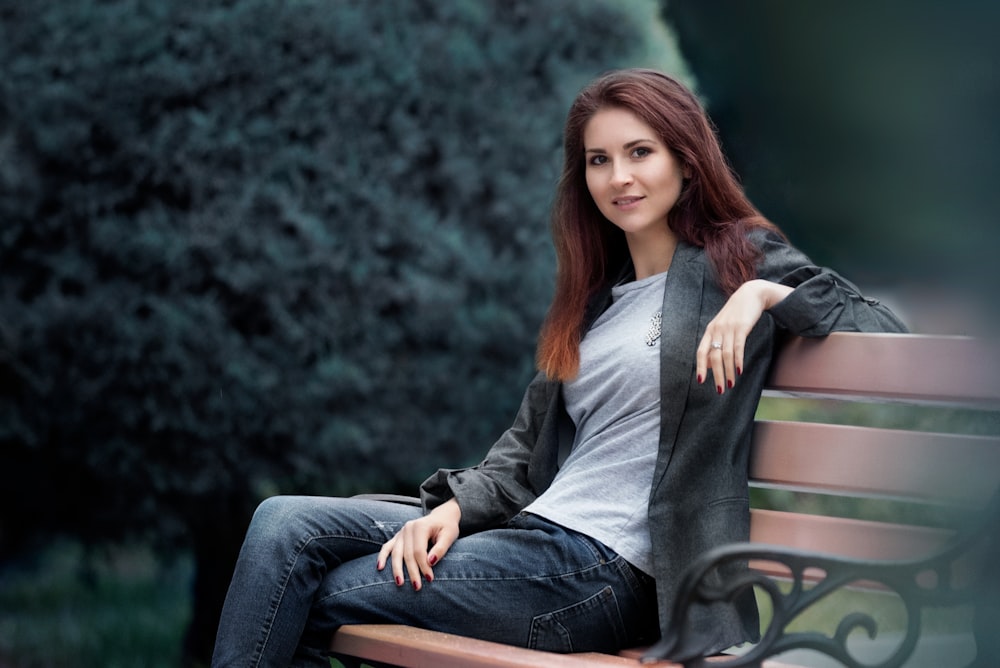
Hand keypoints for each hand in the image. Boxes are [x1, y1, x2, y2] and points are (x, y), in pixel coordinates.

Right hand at [376, 498, 460, 590]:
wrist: (442, 517)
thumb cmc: (447, 527)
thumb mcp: (449, 536)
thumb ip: (441, 549)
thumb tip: (430, 562)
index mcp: (421, 526)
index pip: (419, 550)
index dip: (424, 566)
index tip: (430, 579)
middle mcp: (408, 528)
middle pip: (407, 554)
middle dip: (412, 572)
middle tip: (417, 587)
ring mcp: (401, 532)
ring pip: (396, 553)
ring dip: (397, 569)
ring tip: (400, 583)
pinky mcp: (398, 537)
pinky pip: (387, 547)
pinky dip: (382, 557)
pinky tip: (379, 568)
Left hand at [697, 279, 791, 393]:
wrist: (751, 294)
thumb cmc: (737, 313)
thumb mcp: (723, 327)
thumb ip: (716, 344)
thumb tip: (710, 365)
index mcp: (710, 331)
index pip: (701, 352)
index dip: (700, 367)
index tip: (701, 381)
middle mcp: (716, 330)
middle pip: (713, 357)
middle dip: (716, 375)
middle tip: (720, 390)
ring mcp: (728, 328)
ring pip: (725, 355)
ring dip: (728, 372)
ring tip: (730, 384)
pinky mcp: (741, 327)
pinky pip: (737, 347)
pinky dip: (738, 361)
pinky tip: (739, 371)